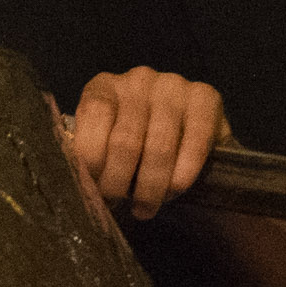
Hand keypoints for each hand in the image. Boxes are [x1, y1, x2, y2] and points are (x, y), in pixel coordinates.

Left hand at [66, 65, 226, 219]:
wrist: (185, 140)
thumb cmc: (134, 149)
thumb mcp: (105, 147)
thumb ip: (91, 157)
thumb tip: (79, 187)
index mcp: (104, 86)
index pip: (93, 115)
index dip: (92, 159)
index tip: (93, 189)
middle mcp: (138, 79)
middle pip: (125, 139)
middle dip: (119, 183)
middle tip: (119, 205)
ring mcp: (174, 85)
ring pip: (159, 147)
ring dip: (150, 187)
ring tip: (145, 207)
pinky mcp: (207, 98)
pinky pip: (195, 143)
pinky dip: (182, 176)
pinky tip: (174, 192)